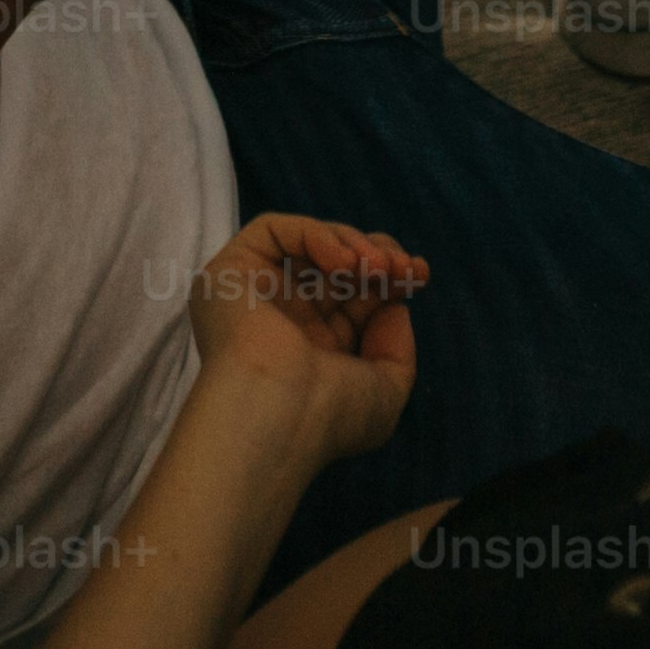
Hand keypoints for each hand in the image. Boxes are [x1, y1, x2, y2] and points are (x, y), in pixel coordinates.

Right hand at [184, 214, 421, 470]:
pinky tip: (344, 263)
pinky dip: (317, 236)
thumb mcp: (385, 392)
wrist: (278, 417)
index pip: (354, 296)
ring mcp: (256, 294)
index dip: (390, 279)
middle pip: (335, 265)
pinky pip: (275, 231)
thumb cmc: (330, 416)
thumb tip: (393, 308)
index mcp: (313, 351)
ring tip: (378, 267)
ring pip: (309, 244)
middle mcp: (282, 320)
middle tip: (403, 267)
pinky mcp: (230, 272)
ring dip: (354, 245)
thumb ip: (396, 349)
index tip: (419, 274)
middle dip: (378, 256)